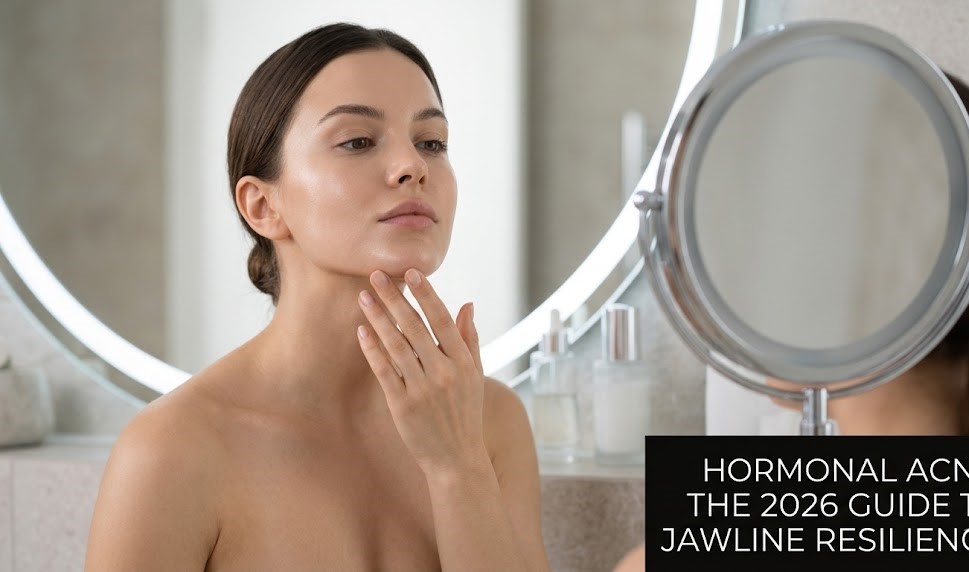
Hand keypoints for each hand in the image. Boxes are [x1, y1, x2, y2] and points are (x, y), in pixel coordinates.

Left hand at [356, 268, 487, 476]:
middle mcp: (443, 372)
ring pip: (396, 345)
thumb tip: (467, 304)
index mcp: (463, 362)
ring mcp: (422, 389)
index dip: (426, 294)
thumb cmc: (465, 414)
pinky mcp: (402, 405)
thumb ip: (469, 339)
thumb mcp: (475, 375)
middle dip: (393, 298)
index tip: (411, 272)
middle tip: (375, 275)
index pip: (442, 320)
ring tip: (363, 297)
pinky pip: (384, 371)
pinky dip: (372, 350)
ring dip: (378, 318)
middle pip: (414, 327)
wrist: (456, 459)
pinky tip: (362, 331)